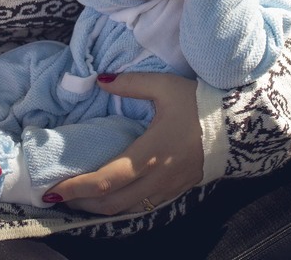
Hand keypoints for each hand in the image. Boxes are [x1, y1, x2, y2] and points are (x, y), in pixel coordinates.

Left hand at [43, 73, 202, 214]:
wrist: (237, 125)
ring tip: (79, 199)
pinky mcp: (177, 190)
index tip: (54, 189)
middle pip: (112, 203)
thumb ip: (129, 83)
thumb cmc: (198, 104)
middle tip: (58, 195)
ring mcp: (168, 188)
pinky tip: (110, 198)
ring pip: (127, 210)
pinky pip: (144, 207)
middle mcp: (157, 177)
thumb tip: (98, 80)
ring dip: (100, 208)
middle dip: (82, 203)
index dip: (77, 187)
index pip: (106, 179)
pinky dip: (122, 206)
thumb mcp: (164, 86)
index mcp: (150, 153)